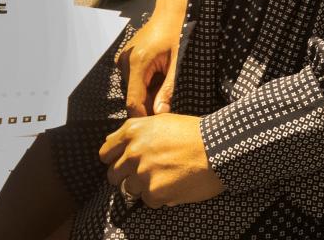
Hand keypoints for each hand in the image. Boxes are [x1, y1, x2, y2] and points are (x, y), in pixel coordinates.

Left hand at [99, 113, 224, 208]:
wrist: (217, 148)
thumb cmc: (193, 133)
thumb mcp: (160, 122)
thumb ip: (136, 133)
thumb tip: (113, 143)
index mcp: (132, 131)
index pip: (106, 152)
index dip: (113, 161)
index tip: (122, 165)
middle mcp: (133, 151)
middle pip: (113, 175)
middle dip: (126, 177)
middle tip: (145, 176)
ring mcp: (142, 172)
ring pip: (130, 190)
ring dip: (144, 188)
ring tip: (164, 179)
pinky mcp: (155, 191)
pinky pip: (148, 201)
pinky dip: (159, 198)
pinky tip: (174, 186)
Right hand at [116, 0, 186, 116]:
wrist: (170, 11)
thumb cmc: (177, 33)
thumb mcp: (177, 63)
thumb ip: (168, 89)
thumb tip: (160, 113)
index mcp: (137, 62)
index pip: (133, 101)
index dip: (143, 117)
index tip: (156, 127)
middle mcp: (125, 61)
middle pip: (133, 96)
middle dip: (148, 106)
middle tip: (167, 108)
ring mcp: (123, 58)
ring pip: (133, 89)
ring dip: (148, 95)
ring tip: (165, 90)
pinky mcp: (125, 57)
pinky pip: (133, 79)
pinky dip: (145, 84)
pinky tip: (159, 79)